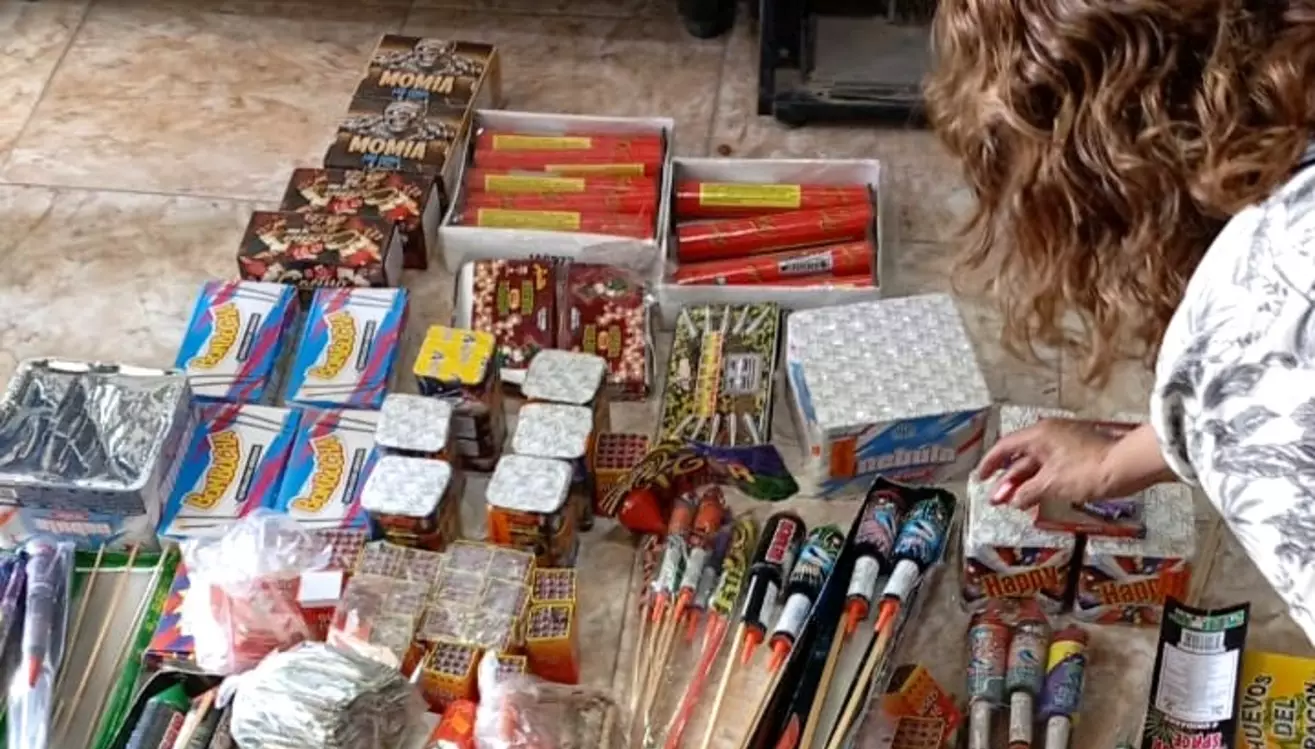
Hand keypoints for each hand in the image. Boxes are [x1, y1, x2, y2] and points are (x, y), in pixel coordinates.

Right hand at [977, 419, 1118, 509]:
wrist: (1128, 465)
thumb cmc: (1087, 471)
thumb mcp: (1052, 484)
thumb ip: (1028, 492)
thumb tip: (1013, 500)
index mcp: (1038, 435)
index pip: (1004, 447)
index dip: (989, 464)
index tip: (981, 478)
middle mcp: (1049, 435)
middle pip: (1020, 458)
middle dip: (1007, 480)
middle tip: (997, 500)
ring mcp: (1065, 443)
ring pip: (1037, 464)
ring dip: (1024, 483)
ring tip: (1015, 503)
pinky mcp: (1078, 454)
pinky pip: (1051, 467)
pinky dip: (1041, 481)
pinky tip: (1038, 497)